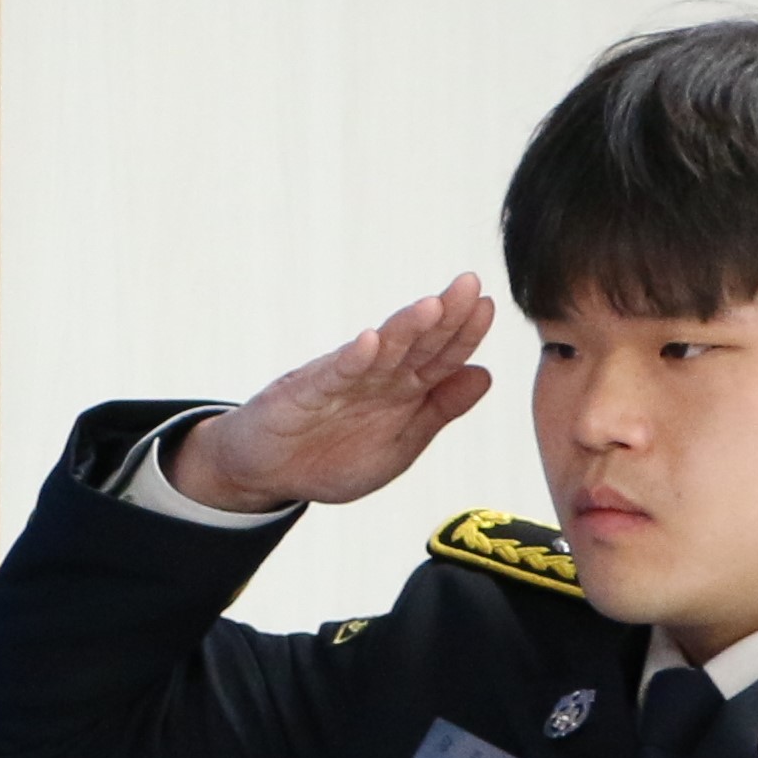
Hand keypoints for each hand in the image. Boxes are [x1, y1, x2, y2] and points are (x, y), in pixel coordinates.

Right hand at [165, 275, 495, 511]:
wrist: (268, 473)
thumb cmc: (333, 457)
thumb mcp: (400, 444)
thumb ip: (439, 410)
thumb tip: (486, 373)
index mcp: (404, 389)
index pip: (441, 356)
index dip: (465, 334)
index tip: (489, 306)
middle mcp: (377, 377)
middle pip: (416, 343)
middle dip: (444, 315)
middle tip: (470, 284)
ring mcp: (341, 381)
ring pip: (380, 352)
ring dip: (404, 329)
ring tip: (432, 307)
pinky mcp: (305, 392)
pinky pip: (333, 375)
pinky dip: (352, 359)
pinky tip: (370, 342)